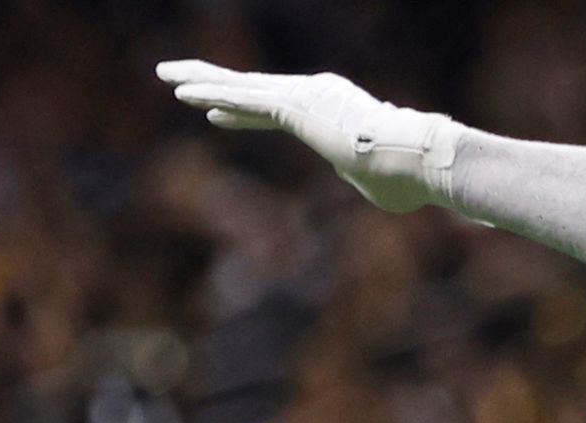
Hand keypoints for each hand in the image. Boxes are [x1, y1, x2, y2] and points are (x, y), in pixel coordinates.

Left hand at [155, 62, 456, 212]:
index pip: (277, 110)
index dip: (243, 111)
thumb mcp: (376, 183)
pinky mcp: (295, 105)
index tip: (215, 113)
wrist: (419, 158)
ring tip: (166, 75)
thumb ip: (356, 174)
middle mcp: (315, 94)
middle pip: (252, 90)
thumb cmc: (408, 178)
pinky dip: (213, 94)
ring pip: (241, 88)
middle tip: (177, 78)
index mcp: (334, 110)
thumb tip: (355, 175)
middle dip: (214, 85)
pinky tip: (182, 92)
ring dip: (201, 82)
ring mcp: (303, 96)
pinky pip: (245, 98)